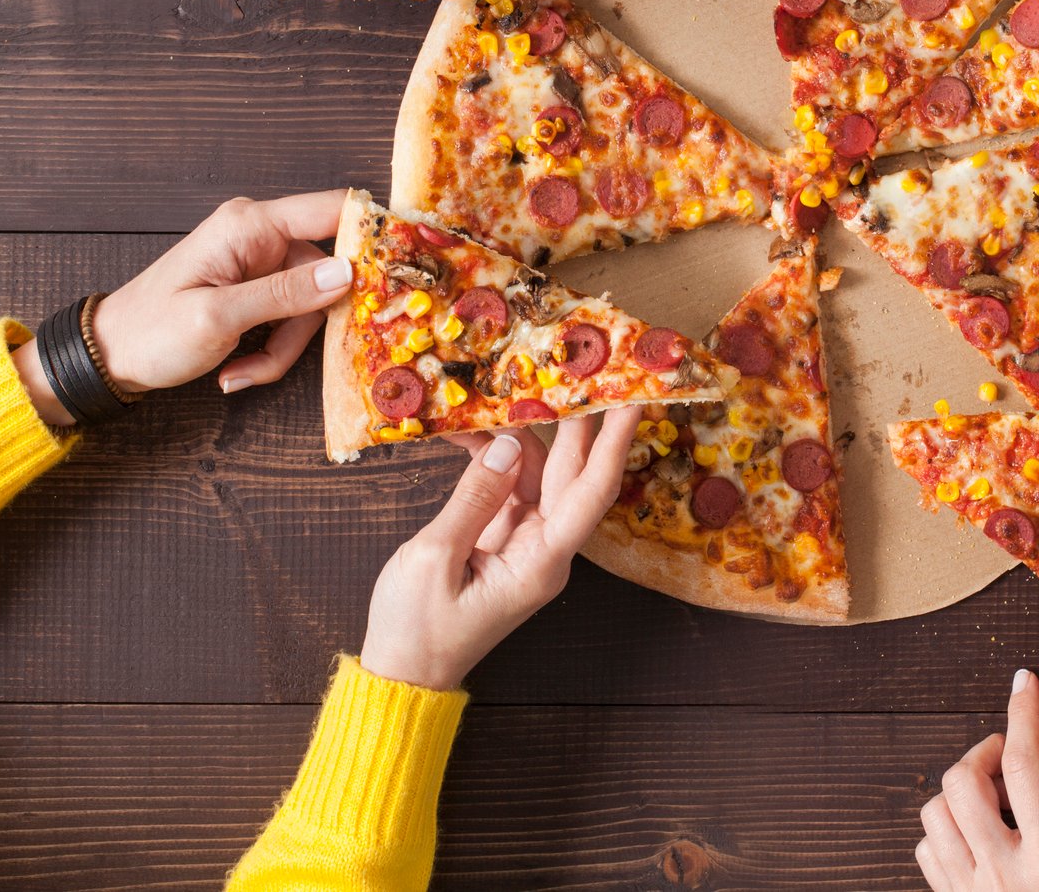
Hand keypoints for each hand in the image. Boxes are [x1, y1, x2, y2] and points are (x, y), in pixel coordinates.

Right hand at [358, 408, 636, 689]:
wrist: (401, 672)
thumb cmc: (418, 629)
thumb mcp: (438, 557)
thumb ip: (476, 497)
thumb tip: (512, 443)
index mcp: (543, 562)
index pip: (593, 492)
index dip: (615, 442)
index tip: (636, 399)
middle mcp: (544, 547)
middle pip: (572, 472)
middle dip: (580, 419)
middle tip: (588, 367)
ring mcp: (523, 539)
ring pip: (537, 471)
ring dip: (522, 431)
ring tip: (510, 383)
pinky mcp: (499, 535)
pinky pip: (505, 483)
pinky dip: (488, 455)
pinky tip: (467, 428)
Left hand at [916, 669, 1038, 891]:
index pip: (1022, 764)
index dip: (1022, 713)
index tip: (1025, 682)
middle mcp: (1001, 875)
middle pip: (963, 781)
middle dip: (984, 751)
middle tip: (1012, 757)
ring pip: (935, 813)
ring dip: (962, 790)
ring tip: (998, 797)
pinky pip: (927, 852)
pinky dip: (945, 830)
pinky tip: (979, 834)